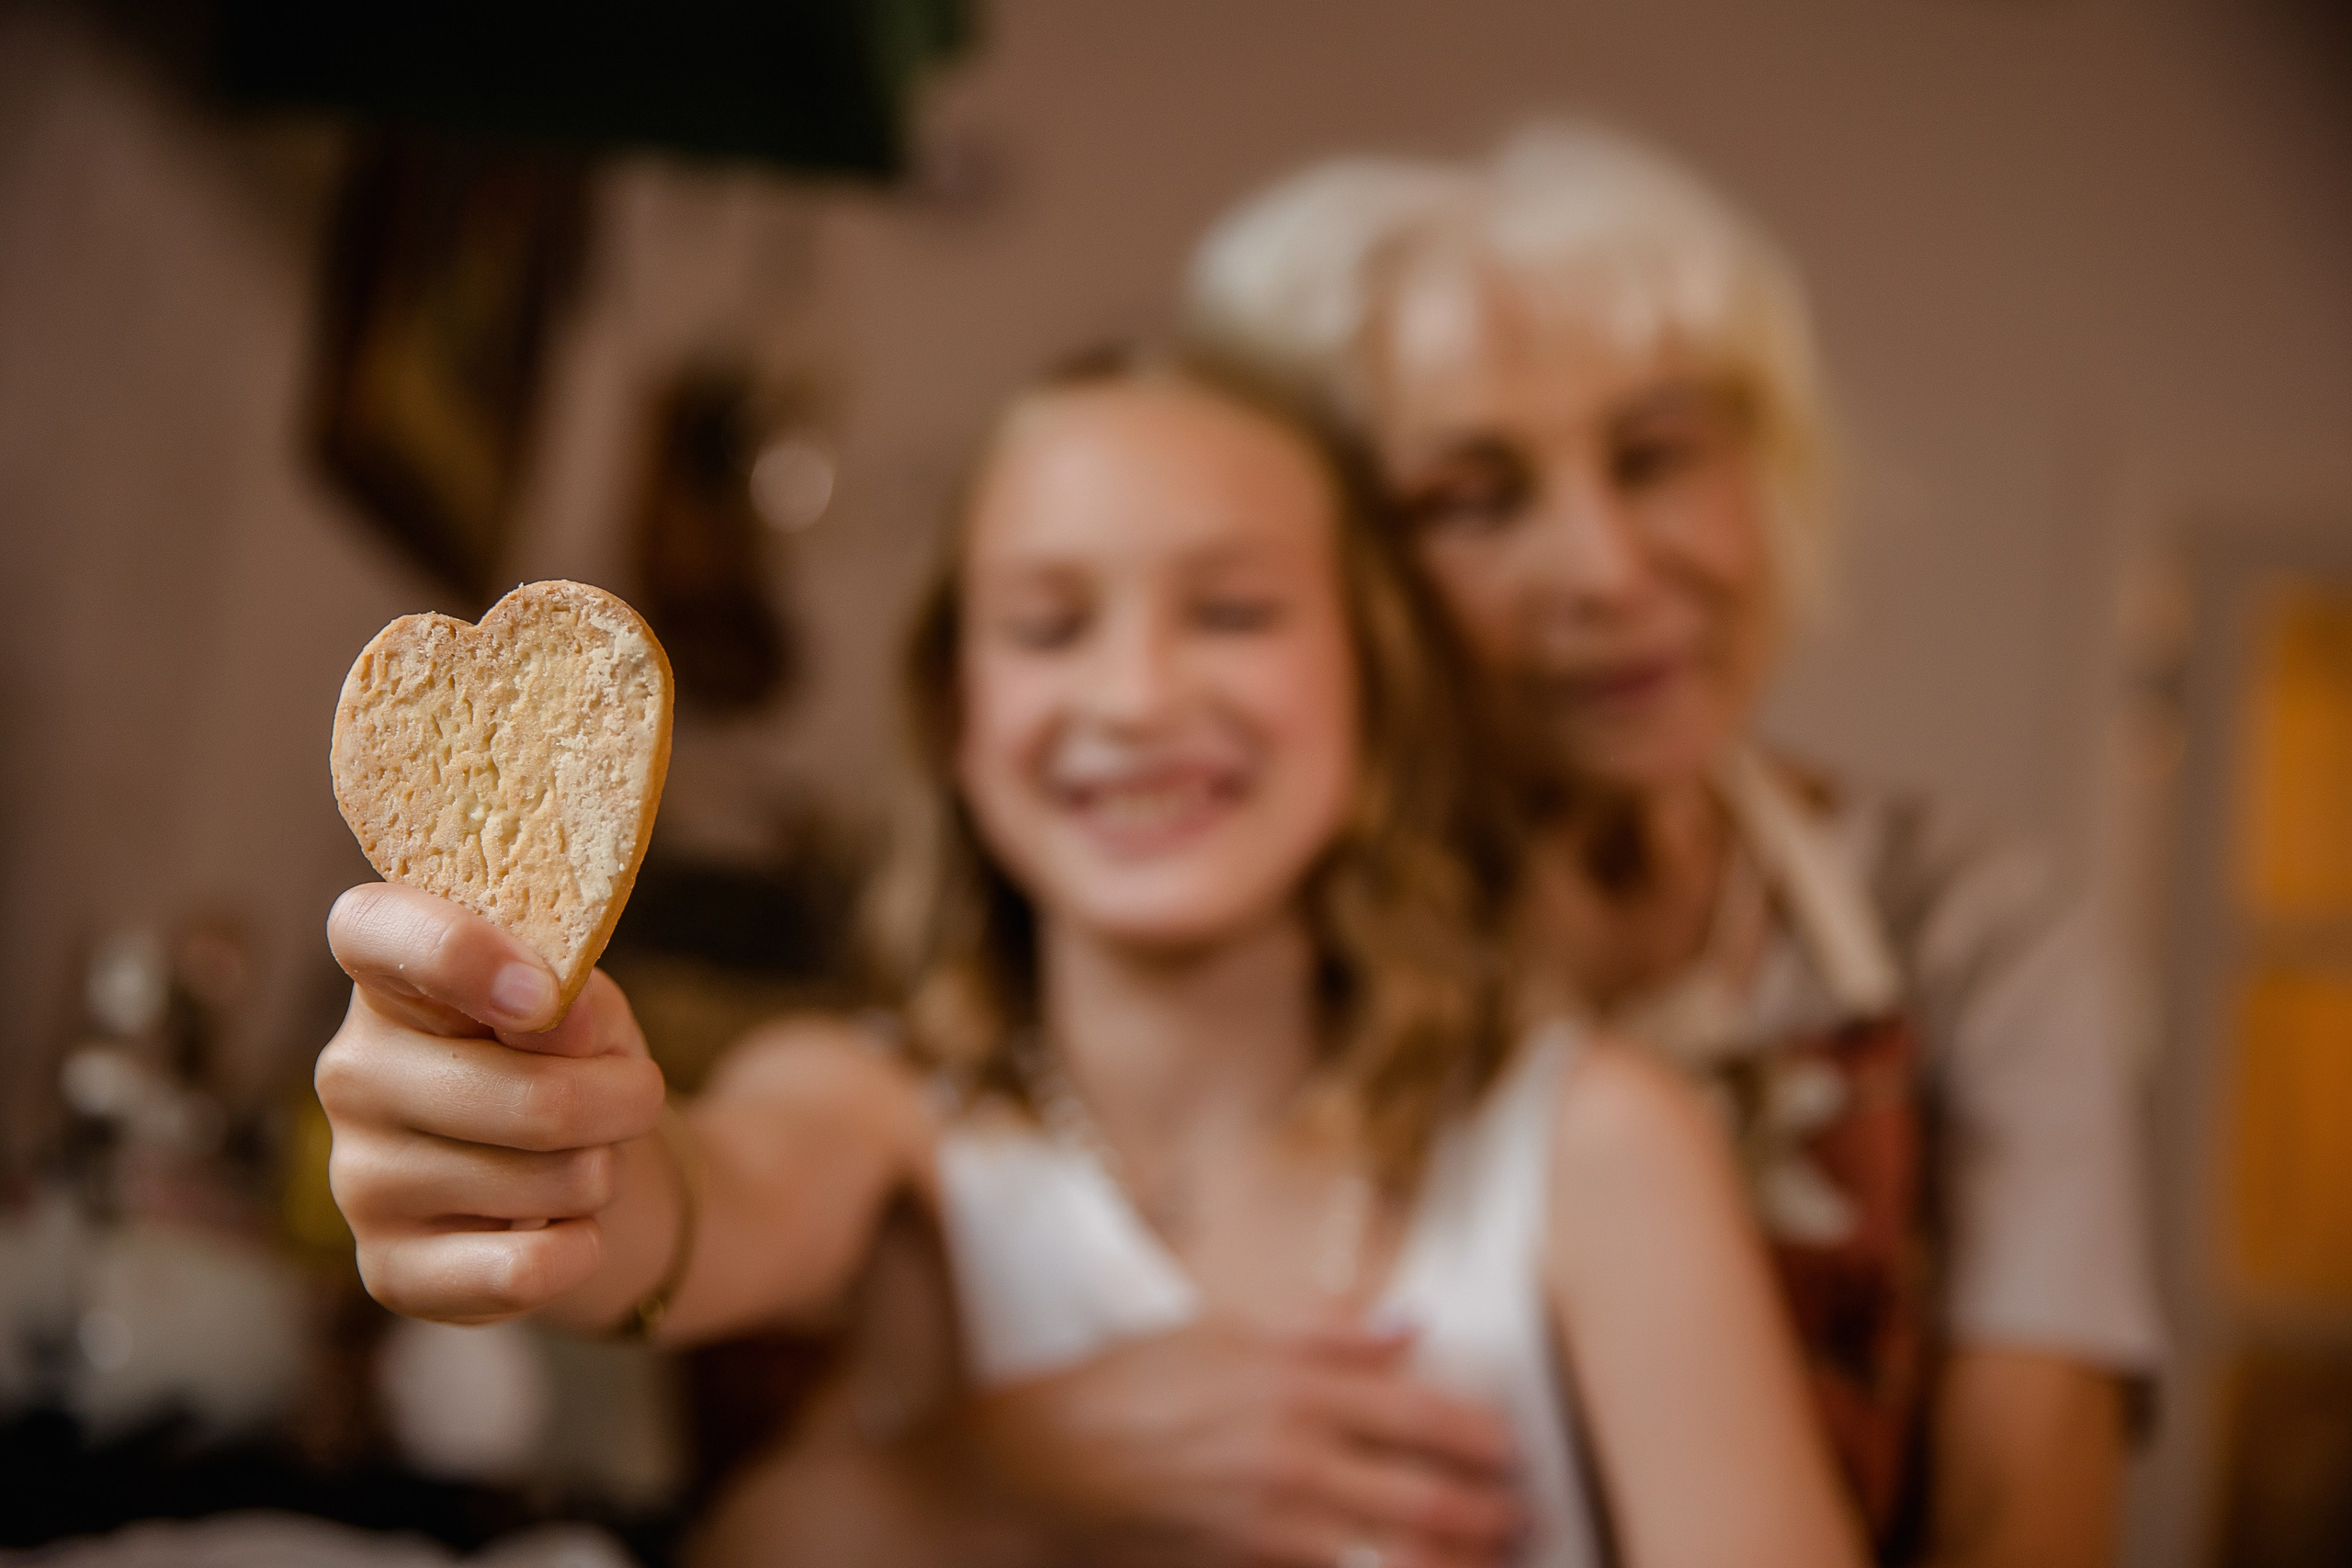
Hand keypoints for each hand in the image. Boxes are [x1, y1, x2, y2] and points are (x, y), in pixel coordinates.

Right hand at [315, 882, 667, 1325]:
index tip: (544, 994)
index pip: (376, 932)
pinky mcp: (389, 1270)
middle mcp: (352, 1073)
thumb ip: (573, 999)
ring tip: (583, 1157)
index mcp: (391, 978)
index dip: (459, 954)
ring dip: (603, 1170)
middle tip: (637, 1094)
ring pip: (543, 1181)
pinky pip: (523, 1270)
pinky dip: (578, 1248)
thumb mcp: (590, 1008)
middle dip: (623, 1101)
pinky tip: (560, 1229)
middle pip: (529, 1096)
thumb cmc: (571, 1061)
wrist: (570, 1173)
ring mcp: (360, 1179)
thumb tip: (557, 1017)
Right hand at [966, 1319, 1523, 1567]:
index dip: (1483, 1439)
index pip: (1422, 1416)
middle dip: (1489, 1516)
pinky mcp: (1248, 1565)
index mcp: (1294, 1385)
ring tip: (1487, 1561)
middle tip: (1520, 1517)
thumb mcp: (1216, 1329)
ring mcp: (1273, 1524)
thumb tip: (1406, 1324)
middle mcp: (1294, 1457)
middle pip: (1426, 1500)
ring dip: (1454, 1563)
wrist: (1039, 1466)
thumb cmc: (1123, 1388)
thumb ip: (1321, 1328)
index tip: (1513, 1448)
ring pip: (1395, 1559)